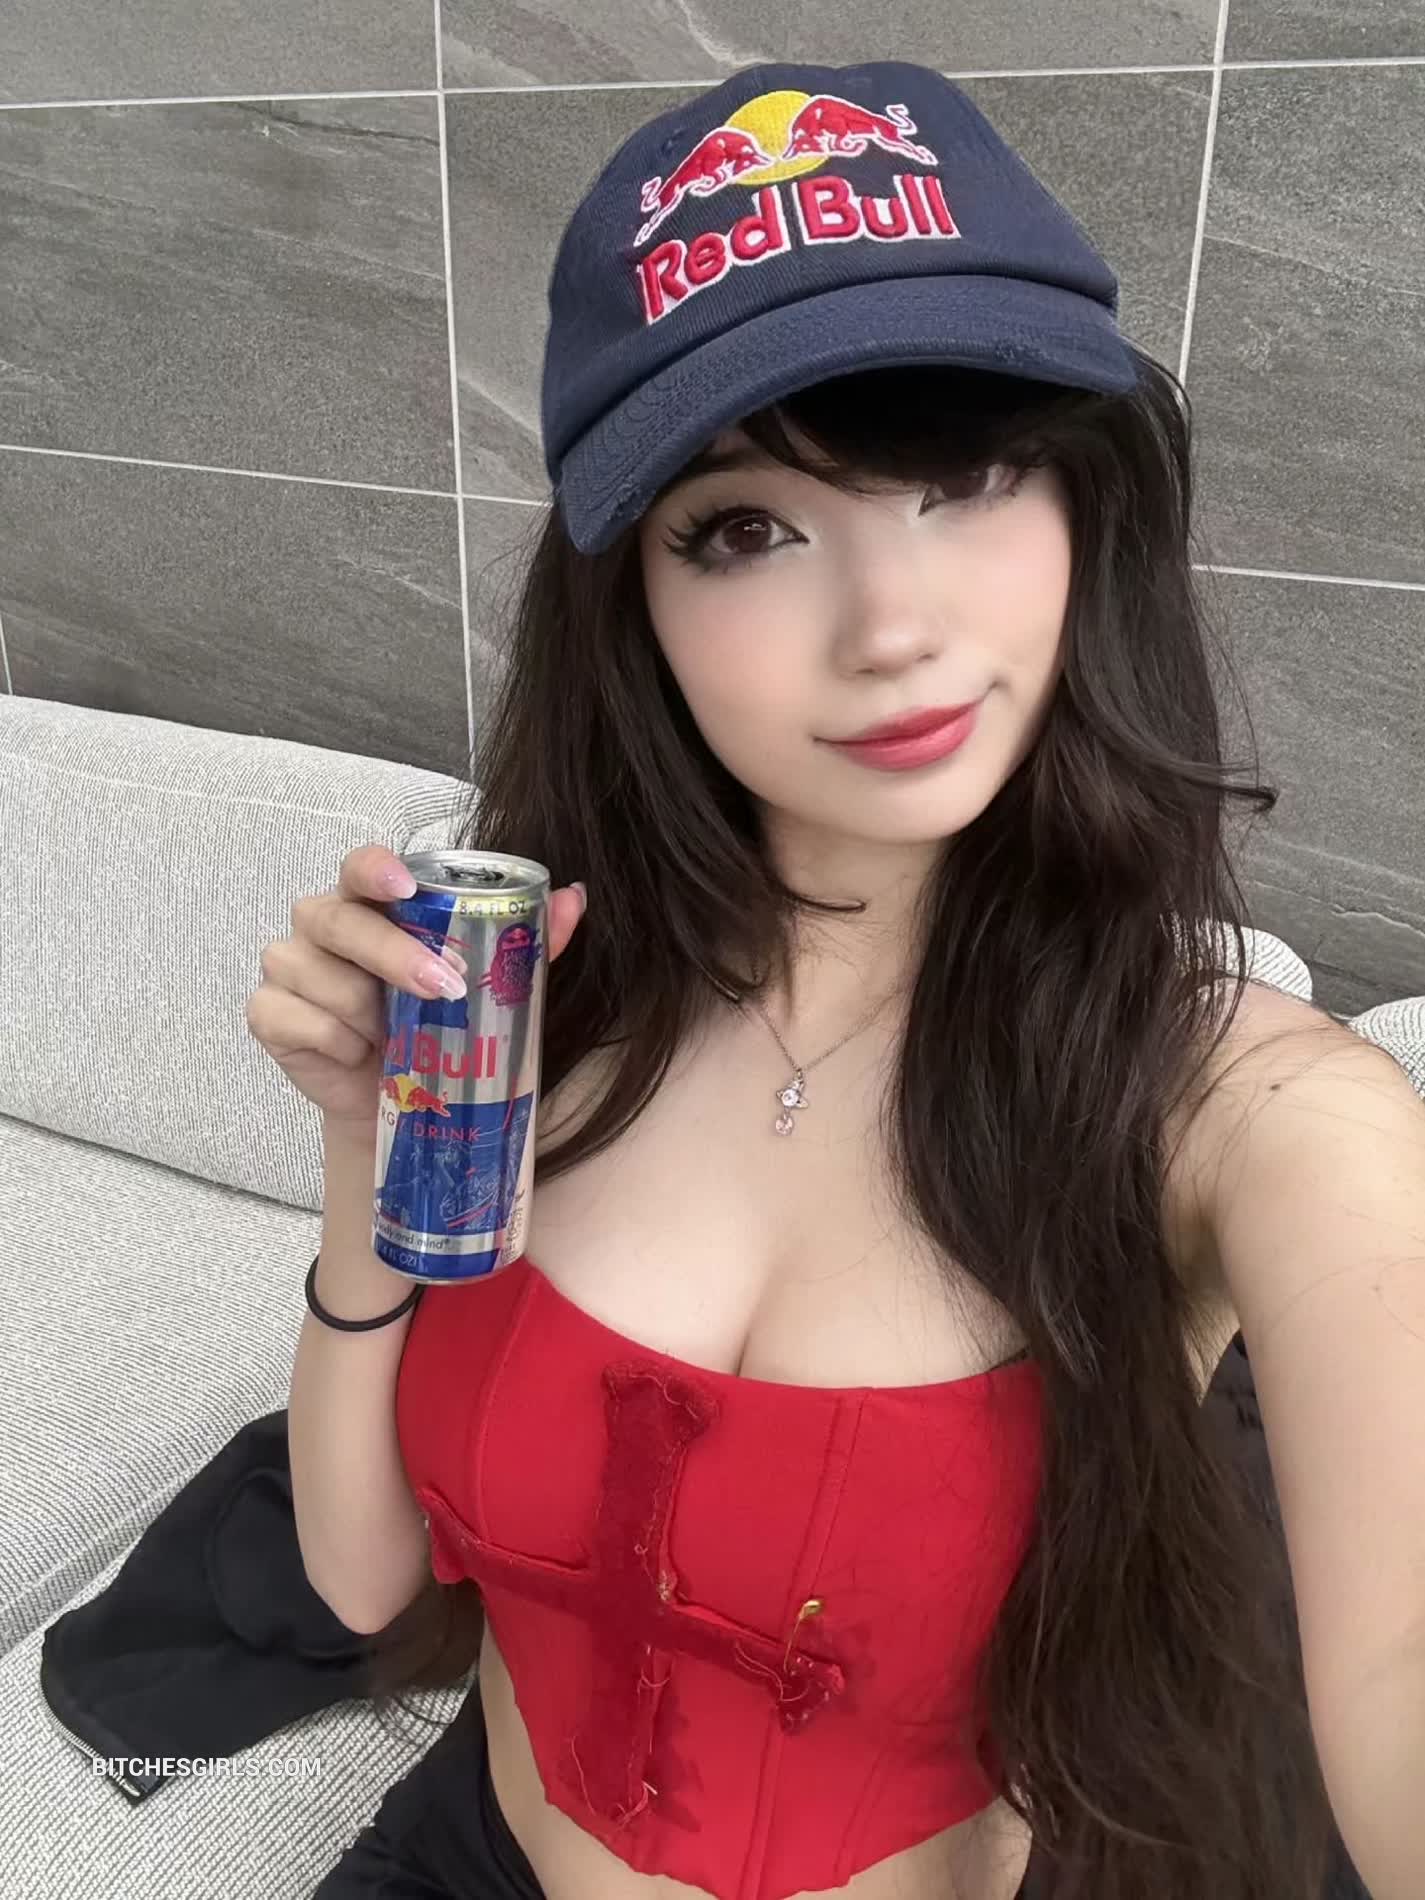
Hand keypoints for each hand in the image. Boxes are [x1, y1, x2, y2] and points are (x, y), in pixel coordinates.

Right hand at [245, 844, 584, 1131]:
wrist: (405, 1100)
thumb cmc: (439, 1025)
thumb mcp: (487, 983)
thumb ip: (526, 939)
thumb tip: (573, 899)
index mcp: (372, 903)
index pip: (361, 866)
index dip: (375, 869)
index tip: (403, 884)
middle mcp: (322, 924)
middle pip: (338, 919)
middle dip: (392, 954)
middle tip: (444, 989)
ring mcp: (290, 967)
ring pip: (318, 974)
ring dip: (364, 1010)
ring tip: (393, 1036)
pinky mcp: (269, 1015)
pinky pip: (292, 1018)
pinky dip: (332, 1040)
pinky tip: (358, 1054)